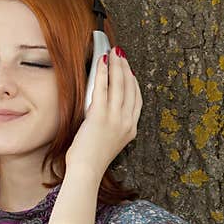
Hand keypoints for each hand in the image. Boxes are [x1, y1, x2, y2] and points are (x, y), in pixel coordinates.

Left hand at [65, 45, 141, 176]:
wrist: (87, 170)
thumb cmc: (91, 160)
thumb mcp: (109, 141)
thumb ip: (111, 126)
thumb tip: (103, 111)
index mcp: (131, 129)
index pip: (137, 100)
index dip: (133, 83)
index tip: (129, 71)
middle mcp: (127, 122)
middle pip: (130, 88)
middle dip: (125, 68)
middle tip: (121, 55)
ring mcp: (115, 118)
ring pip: (119, 85)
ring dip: (116, 66)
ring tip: (113, 53)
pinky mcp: (100, 116)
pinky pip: (103, 89)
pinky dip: (102, 73)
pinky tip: (101, 62)